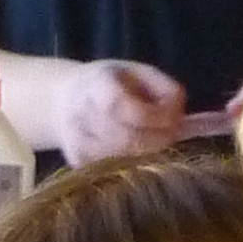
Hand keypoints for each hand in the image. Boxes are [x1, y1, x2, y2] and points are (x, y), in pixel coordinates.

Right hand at [55, 59, 186, 166]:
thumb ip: (164, 89)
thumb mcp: (139, 72)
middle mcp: (80, 116)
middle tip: (173, 132)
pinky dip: (134, 161)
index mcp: (95, 85)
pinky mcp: (78, 164)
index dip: (155, 116)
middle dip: (158, 139)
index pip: (124, 107)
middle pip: (127, 140)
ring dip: (148, 152)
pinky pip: (116, 169)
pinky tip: (135, 148)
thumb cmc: (111, 83)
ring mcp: (77, 144)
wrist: (63, 101)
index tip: (175, 116)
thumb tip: (179, 118)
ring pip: (124, 159)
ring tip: (155, 137)